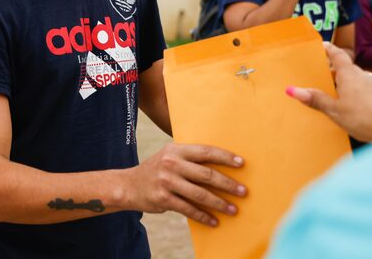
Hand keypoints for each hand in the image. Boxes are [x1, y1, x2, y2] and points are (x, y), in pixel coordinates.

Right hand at [126, 143, 245, 226]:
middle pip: (206, 174)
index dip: (225, 157)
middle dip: (227, 184)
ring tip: (233, 209)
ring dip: (219, 203)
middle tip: (243, 191)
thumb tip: (221, 165)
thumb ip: (189, 159)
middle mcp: (171, 163)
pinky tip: (214, 221)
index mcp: (176, 150)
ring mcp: (166, 181)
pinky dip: (203, 216)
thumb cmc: (157, 170)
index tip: (241, 163)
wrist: (128, 185)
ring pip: (199, 194)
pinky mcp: (162, 199)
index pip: (205, 151)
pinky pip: (188, 209)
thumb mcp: (169, 156)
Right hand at [286, 42, 371, 142]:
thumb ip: (315, 99)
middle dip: (337, 70)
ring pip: (360, 78)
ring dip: (350, 82)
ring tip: (342, 92)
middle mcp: (364, 75)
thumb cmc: (363, 118)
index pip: (338, 55)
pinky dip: (362, 92)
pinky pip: (370, 88)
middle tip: (326, 75)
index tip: (323, 44)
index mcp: (349, 75)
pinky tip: (360, 104)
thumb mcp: (334, 110)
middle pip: (348, 68)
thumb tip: (292, 90)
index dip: (329, 49)